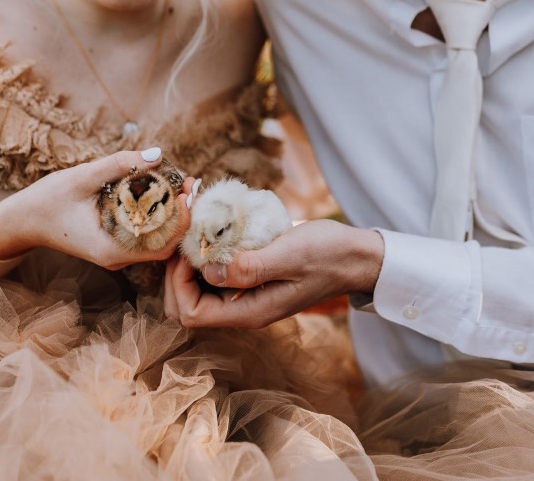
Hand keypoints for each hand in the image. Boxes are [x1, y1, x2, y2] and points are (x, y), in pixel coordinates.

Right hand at [0, 148, 193, 268]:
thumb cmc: (48, 200)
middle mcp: (118, 257)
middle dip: (183, 214)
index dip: (182, 218)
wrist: (23, 220)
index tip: (187, 191)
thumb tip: (157, 154)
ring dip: (173, 214)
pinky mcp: (115, 244)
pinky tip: (163, 193)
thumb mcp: (81, 177)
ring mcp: (117, 253)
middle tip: (192, 183)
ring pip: (158, 240)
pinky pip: (146, 234)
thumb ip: (119, 165)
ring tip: (182, 185)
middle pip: (166, 243)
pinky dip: (158, 216)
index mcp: (112, 249)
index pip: (163, 243)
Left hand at [163, 219, 382, 327]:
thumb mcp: (290, 256)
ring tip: (194, 219)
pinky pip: (216, 271)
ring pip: (198, 286)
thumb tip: (210, 272)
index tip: (190, 248)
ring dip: (190, 256)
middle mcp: (243, 307)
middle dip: (176, 271)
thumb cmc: (328, 255)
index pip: (191, 314)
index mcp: (250, 312)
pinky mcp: (251, 276)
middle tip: (185, 233)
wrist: (356, 255)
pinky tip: (212, 220)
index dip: (179, 283)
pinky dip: (207, 249)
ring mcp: (246, 293)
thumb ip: (250, 268)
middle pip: (187, 303)